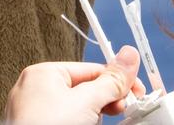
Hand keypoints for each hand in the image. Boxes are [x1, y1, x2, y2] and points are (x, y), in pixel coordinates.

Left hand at [5, 48, 144, 122]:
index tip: (137, 91)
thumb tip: (129, 56)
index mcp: (43, 74)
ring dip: (94, 118)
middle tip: (122, 110)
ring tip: (95, 123)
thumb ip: (110, 81)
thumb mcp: (86, 102)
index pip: (90, 70)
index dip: (116, 80)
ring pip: (78, 111)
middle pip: (84, 91)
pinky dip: (83, 124)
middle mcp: (36, 92)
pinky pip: (68, 122)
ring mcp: (36, 116)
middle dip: (106, 102)